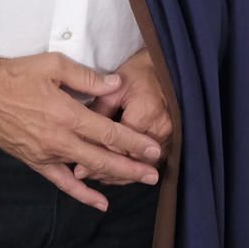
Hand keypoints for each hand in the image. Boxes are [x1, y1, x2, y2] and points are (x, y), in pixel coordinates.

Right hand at [0, 52, 162, 211]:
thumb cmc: (15, 76)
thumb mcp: (52, 65)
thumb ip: (86, 78)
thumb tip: (115, 84)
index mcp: (65, 113)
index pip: (108, 131)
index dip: (134, 141)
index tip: (153, 148)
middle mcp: (59, 139)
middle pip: (104, 158)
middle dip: (132, 166)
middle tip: (156, 172)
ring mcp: (47, 154)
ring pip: (88, 170)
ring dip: (115, 177)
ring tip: (139, 181)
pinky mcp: (36, 162)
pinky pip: (63, 184)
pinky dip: (83, 195)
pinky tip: (101, 203)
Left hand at [77, 49, 172, 181]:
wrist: (162, 70)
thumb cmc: (136, 75)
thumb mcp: (114, 89)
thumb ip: (99, 112)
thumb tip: (80, 137)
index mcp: (145, 112)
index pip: (119, 143)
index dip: (97, 156)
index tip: (78, 169)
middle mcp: (160, 128)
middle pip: (131, 159)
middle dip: (107, 171)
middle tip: (84, 175)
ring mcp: (168, 136)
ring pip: (141, 165)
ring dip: (120, 174)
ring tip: (97, 177)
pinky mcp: (170, 140)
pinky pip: (151, 162)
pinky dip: (133, 169)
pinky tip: (116, 173)